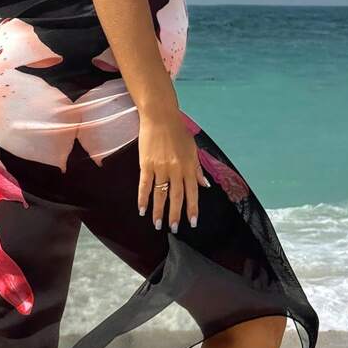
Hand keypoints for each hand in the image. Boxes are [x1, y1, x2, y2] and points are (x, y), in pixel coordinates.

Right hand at [137, 110, 210, 232]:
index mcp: (189, 166)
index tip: (192, 223)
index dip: (192, 209)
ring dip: (159, 211)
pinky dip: (143, 198)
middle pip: (176, 197)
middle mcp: (176, 169)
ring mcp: (160, 168)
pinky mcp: (146, 164)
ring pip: (160, 194)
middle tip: (174, 229)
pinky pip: (145, 185)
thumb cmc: (178, 131)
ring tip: (157, 224)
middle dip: (175, 215)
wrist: (160, 117)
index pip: (192, 192)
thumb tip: (205, 185)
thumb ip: (198, 168)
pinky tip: (142, 210)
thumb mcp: (193, 149)